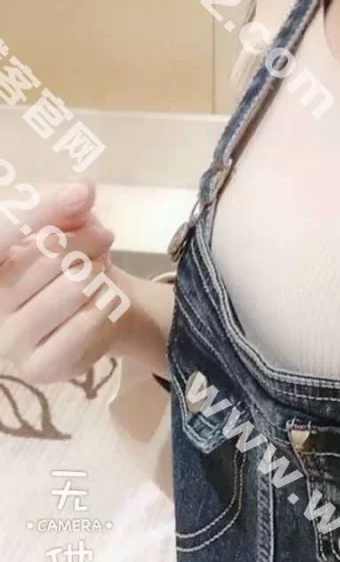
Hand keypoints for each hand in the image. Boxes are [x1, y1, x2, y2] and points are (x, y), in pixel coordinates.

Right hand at [0, 180, 127, 383]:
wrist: (91, 311)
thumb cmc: (65, 261)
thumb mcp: (63, 225)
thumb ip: (65, 208)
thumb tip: (82, 192)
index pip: (3, 232)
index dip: (40, 210)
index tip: (83, 194)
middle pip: (52, 254)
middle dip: (87, 239)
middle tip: (102, 237)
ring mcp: (8, 340)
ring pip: (74, 286)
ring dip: (99, 270)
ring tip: (99, 270)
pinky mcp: (35, 368)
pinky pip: (86, 324)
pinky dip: (106, 302)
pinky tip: (103, 298)